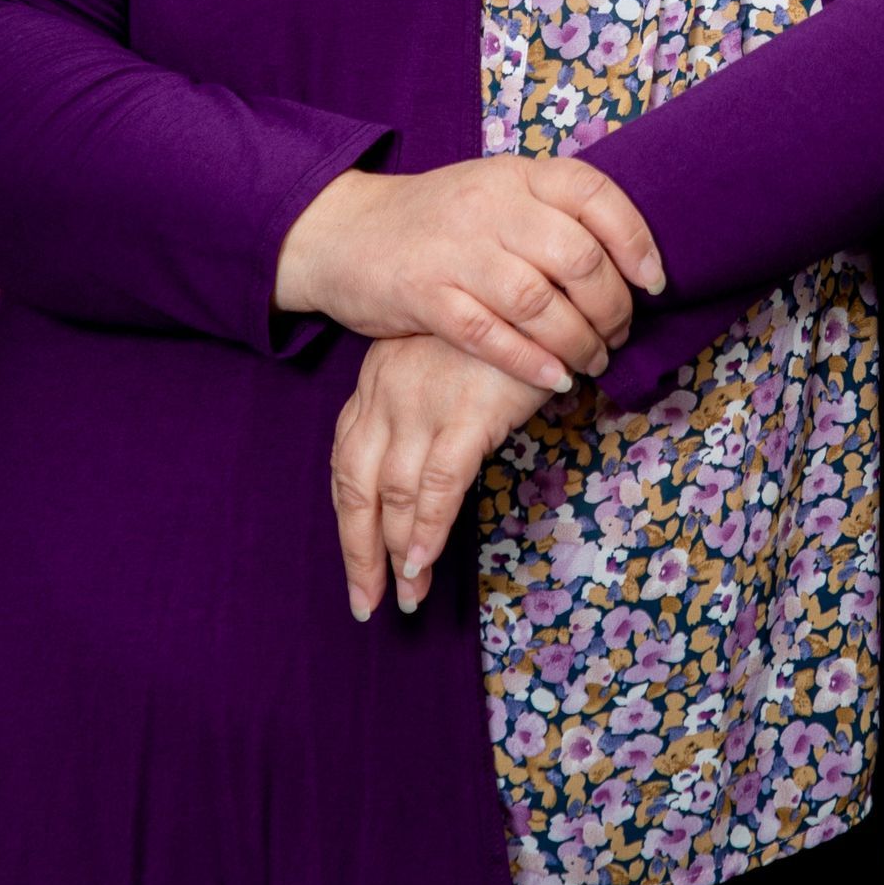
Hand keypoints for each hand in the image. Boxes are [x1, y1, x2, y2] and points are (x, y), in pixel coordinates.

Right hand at [276, 153, 662, 397]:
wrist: (343, 230)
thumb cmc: (438, 220)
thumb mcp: (495, 192)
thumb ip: (551, 212)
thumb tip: (629, 256)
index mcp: (516, 174)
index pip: (595, 193)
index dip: (636, 240)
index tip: (654, 282)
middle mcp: (489, 205)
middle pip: (576, 257)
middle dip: (612, 307)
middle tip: (619, 334)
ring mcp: (455, 249)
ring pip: (539, 302)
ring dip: (578, 342)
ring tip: (592, 361)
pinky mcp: (424, 294)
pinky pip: (490, 335)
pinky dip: (531, 362)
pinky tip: (554, 378)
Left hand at [331, 334, 540, 620]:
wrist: (536, 284)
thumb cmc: (499, 323)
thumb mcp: (446, 357)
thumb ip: (429, 402)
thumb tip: (430, 459)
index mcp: (377, 380)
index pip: (347, 461)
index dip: (350, 516)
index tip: (358, 557)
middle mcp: (386, 393)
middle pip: (356, 485)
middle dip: (358, 549)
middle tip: (366, 600)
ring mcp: (423, 404)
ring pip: (392, 493)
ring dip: (395, 552)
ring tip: (406, 595)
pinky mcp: (467, 413)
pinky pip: (438, 484)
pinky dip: (428, 528)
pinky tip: (424, 561)